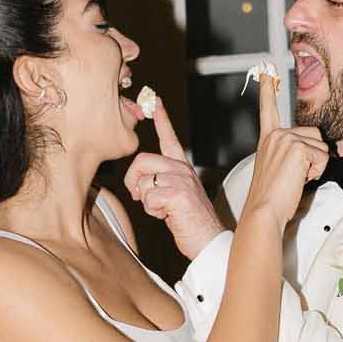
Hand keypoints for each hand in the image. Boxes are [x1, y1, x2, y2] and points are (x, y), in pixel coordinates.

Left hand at [123, 96, 225, 259]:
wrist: (209, 240)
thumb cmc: (191, 222)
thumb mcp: (174, 196)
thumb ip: (160, 183)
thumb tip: (138, 184)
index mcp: (182, 168)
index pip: (170, 138)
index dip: (161, 118)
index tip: (155, 101)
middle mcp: (183, 170)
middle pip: (142, 161)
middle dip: (133, 182)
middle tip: (142, 197)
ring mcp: (182, 180)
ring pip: (142, 182)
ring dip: (146, 201)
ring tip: (163, 210)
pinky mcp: (178, 194)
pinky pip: (149, 198)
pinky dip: (153, 211)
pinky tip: (167, 216)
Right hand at [242, 71, 327, 231]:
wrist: (265, 210)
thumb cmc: (272, 197)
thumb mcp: (278, 168)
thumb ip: (291, 153)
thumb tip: (313, 153)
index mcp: (268, 138)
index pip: (268, 109)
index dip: (268, 89)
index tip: (265, 70)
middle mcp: (276, 134)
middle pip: (314, 135)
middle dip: (314, 156)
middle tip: (296, 175)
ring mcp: (286, 139)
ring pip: (321, 147)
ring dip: (316, 166)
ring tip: (296, 178)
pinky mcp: (297, 148)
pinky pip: (323, 157)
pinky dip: (317, 172)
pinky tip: (300, 179)